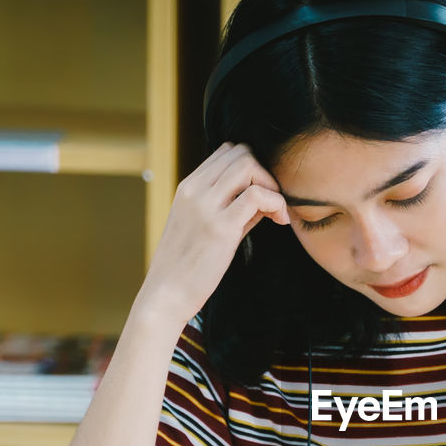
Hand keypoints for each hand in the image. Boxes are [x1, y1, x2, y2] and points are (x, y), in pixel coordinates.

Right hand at [137, 142, 290, 326]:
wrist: (166, 294)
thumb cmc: (187, 266)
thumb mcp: (205, 228)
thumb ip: (232, 208)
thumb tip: (263, 197)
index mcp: (188, 187)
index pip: (226, 151)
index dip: (251, 167)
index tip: (260, 194)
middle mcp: (195, 190)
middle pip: (240, 152)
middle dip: (264, 172)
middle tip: (272, 203)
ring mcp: (206, 206)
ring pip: (248, 165)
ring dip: (271, 184)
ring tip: (276, 213)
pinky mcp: (221, 227)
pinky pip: (257, 196)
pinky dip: (275, 202)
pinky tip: (279, 221)